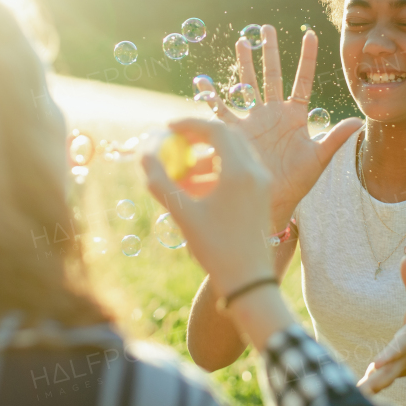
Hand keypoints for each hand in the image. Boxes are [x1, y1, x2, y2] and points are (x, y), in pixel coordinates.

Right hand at [141, 118, 274, 298]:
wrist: (250, 280)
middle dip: (198, 136)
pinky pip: (240, 170)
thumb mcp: (183, 214)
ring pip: (234, 153)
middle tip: (173, 142)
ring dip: (207, 155)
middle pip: (227, 137)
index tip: (167, 128)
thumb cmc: (216, 248)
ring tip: (181, 173)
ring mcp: (262, 184)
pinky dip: (218, 170)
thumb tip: (143, 155)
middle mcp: (256, 172)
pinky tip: (196, 188)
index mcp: (240, 171)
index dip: (189, 124)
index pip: (215, 130)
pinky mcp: (262, 195)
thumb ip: (160, 182)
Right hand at [205, 25, 361, 219]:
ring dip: (245, 64)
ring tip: (242, 41)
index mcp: (295, 116)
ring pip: (247, 84)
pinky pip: (221, 111)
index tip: (311, 35)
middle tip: (266, 27)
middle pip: (272, 75)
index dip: (307, 59)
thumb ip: (335, 137)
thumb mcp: (318, 158)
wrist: (273, 201)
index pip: (302, 80)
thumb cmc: (298, 182)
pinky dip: (211, 97)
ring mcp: (254, 121)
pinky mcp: (236, 132)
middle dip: (269, 51)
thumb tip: (359, 120)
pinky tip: (202, 81)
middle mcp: (273, 113)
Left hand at [358, 257, 405, 395]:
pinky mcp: (386, 378)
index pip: (398, 349)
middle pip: (389, 373)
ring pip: (379, 383)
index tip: (377, 364)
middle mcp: (403, 360)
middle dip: (376, 382)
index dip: (388, 356)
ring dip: (365, 391)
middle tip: (361, 391)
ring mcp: (395, 372)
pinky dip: (363, 391)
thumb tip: (405, 258)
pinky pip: (373, 385)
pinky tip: (345, 398)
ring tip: (349, 398)